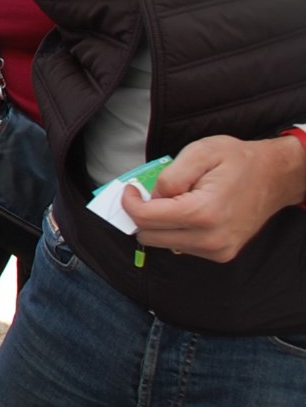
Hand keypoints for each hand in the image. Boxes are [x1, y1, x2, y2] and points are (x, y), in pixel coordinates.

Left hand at [123, 134, 305, 261]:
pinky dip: (176, 230)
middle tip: (154, 192)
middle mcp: (211, 238)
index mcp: (203, 213)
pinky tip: (192, 212)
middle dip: (144, 213)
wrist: (276, 176)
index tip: (131, 188)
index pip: (145, 219)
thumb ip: (169, 176)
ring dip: (161, 223)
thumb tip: (150, 198)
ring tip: (181, 199)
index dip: (130, 202)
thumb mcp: (199, 152)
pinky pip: (181, 246)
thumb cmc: (238, 161)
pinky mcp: (221, 254)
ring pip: (163, 243)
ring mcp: (217, 250)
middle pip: (149, 235)